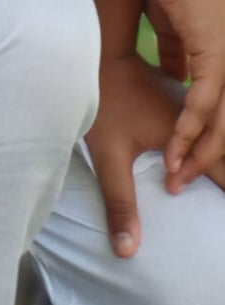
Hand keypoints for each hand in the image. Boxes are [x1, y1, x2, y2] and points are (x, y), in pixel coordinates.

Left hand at [86, 53, 224, 258]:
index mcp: (188, 131)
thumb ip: (120, 202)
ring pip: (220, 132)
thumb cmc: (100, 102)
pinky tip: (203, 165)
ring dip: (219, 160)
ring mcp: (191, 103)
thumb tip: (127, 252)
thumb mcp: (108, 155)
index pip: (224, 171)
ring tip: (217, 185)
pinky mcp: (180, 98)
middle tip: (221, 196)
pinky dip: (212, 143)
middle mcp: (197, 115)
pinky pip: (209, 122)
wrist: (91, 52)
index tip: (222, 215)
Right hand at [148, 0, 224, 189]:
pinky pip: (204, 104)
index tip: (180, 161)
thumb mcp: (170, 32)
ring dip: (197, 152)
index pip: (219, 112)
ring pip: (220, 124)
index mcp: (220, 61)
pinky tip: (177, 147)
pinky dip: (191, 129)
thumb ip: (175, 54)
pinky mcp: (216, 58)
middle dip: (203, 158)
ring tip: (176, 174)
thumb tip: (172, 73)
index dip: (202, 139)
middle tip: (179, 180)